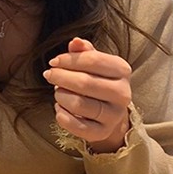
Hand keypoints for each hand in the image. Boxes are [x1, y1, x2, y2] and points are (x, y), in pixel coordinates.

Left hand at [43, 37, 131, 153]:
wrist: (109, 114)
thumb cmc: (98, 83)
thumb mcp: (95, 64)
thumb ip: (85, 52)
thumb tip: (75, 41)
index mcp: (122, 70)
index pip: (93, 60)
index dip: (68, 60)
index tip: (53, 62)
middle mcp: (123, 93)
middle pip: (85, 83)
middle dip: (61, 77)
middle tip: (49, 75)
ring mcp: (114, 115)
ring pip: (79, 104)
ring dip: (61, 97)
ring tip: (57, 93)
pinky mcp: (102, 132)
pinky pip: (77, 126)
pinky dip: (62, 116)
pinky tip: (59, 109)